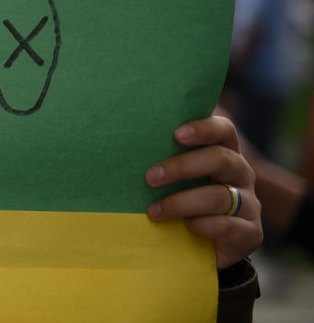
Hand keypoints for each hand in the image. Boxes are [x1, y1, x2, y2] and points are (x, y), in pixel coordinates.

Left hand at [145, 114, 261, 268]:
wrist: (201, 248)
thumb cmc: (180, 202)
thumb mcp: (174, 180)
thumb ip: (163, 160)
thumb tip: (125, 144)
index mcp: (224, 153)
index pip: (223, 130)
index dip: (204, 129)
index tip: (176, 134)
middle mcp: (241, 174)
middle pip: (221, 159)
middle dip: (182, 167)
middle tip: (150, 178)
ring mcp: (249, 204)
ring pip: (218, 196)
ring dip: (181, 203)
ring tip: (153, 211)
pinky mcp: (251, 233)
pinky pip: (227, 226)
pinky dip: (201, 225)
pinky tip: (185, 227)